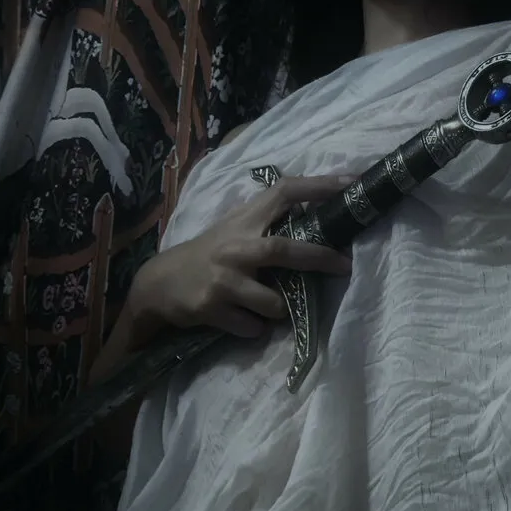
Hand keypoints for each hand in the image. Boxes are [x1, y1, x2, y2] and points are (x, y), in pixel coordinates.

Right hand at [130, 175, 353, 338]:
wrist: (159, 284)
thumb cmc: (208, 254)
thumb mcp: (234, 228)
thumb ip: (268, 223)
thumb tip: (318, 216)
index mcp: (243, 221)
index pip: (284, 192)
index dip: (318, 186)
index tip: (351, 183)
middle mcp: (234, 247)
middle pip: (283, 249)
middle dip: (318, 258)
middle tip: (345, 266)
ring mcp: (223, 279)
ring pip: (274, 304)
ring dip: (280, 309)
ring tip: (267, 305)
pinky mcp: (212, 308)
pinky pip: (253, 327)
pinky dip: (255, 328)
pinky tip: (241, 318)